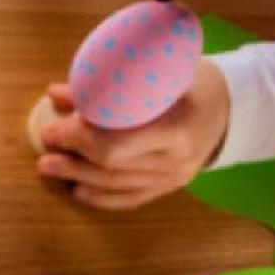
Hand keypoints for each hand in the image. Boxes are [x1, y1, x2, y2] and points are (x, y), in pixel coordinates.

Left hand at [32, 66, 229, 208]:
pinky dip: (99, 197)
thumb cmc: (189, 84)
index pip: (115, 144)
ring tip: (49, 167)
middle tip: (46, 147)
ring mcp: (174, 177)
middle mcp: (178, 158)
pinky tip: (76, 189)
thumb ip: (109, 86)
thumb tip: (55, 93)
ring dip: (76, 177)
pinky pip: (128, 199)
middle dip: (72, 158)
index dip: (78, 138)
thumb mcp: (158, 74)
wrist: (228, 107)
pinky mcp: (169, 188)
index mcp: (177, 126)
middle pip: (111, 166)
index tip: (54, 128)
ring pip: (115, 185)